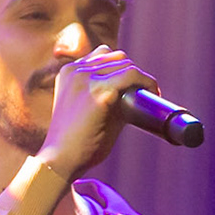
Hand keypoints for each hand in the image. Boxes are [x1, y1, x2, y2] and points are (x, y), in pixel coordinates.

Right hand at [33, 45, 147, 179]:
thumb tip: (134, 94)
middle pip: (116, 57)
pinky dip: (146, 82)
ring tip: (151, 93)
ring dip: (142, 78)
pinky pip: (132, 76)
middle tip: (144, 92)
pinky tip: (153, 92)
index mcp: (69, 72)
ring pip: (126, 64)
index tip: (132, 85)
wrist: (60, 160)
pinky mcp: (99, 93)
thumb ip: (105, 97)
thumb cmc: (74, 142)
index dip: (120, 68)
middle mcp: (76, 70)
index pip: (102, 55)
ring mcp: (86, 79)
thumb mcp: (84, 109)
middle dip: (133, 72)